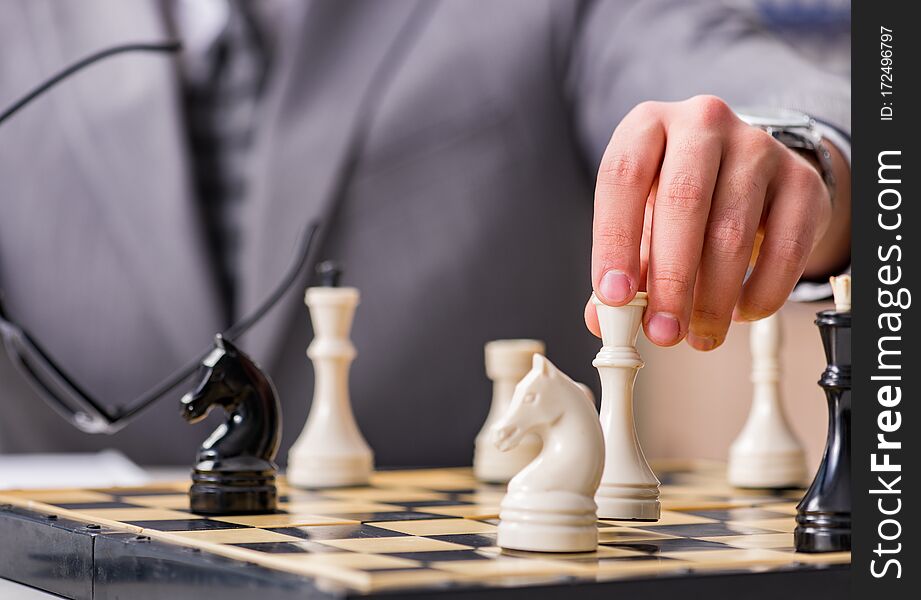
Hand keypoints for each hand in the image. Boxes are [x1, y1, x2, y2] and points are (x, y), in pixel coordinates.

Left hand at [586, 95, 848, 349]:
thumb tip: (602, 320)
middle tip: (662, 332)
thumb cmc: (679, 198)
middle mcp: (702, 123)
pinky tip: (740, 313)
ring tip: (698, 335)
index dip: (615, 242)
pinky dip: (761, 292)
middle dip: (669, 279)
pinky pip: (785, 248)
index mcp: (647, 125)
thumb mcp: (640, 220)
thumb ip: (621, 268)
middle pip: (682, 202)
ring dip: (712, 298)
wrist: (748, 171)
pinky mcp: (801, 179)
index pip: (622, 177)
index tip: (614, 297)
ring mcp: (757, 146)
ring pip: (732, 231)